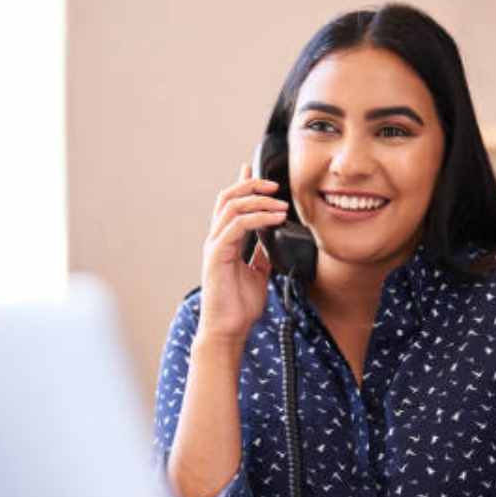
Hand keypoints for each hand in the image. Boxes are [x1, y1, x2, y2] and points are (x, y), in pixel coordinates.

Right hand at [198, 164, 287, 343]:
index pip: (231, 204)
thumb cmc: (239, 306)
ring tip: (280, 204)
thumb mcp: (258, 274)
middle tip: (274, 185)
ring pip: (231, 207)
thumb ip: (262, 255)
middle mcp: (217, 239)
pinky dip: (257, 218)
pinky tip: (274, 219)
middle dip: (251, 185)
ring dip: (258, 201)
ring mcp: (215, 246)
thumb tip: (272, 241)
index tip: (252, 167)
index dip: (241, 183)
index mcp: (226, 242)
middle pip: (228, 197)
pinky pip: (237, 226)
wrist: (229, 329)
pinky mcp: (217, 256)